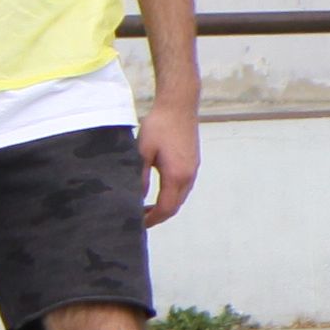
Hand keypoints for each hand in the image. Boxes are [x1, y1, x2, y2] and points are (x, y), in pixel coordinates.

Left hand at [134, 88, 199, 228]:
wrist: (179, 105)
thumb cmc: (159, 126)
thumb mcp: (142, 152)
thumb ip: (139, 176)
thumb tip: (136, 197)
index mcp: (177, 175)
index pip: (166, 208)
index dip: (152, 219)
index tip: (138, 224)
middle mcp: (189, 175)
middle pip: (175, 205)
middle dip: (158, 215)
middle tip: (139, 219)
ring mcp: (193, 169)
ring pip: (180, 196)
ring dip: (165, 205)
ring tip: (146, 208)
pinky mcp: (192, 161)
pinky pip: (183, 186)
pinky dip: (171, 194)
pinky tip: (157, 191)